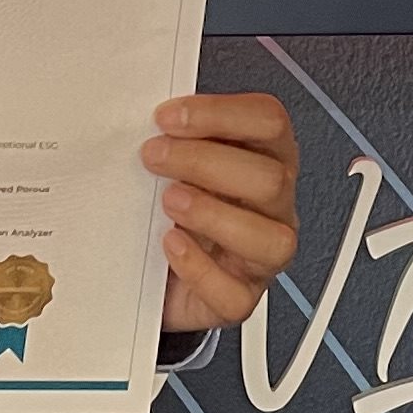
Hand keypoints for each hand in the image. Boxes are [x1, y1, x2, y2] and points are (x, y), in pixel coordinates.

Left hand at [142, 90, 299, 332]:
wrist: (158, 272)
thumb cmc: (173, 206)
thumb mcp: (179, 162)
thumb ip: (174, 137)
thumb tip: (139, 117)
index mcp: (265, 157)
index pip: (268, 121)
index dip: (220, 113)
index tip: (167, 117)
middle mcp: (273, 205)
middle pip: (270, 179)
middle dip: (204, 162)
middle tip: (154, 157)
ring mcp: (262, 256)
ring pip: (271, 240)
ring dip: (213, 215)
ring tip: (168, 202)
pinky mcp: (240, 298)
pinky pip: (235, 294)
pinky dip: (199, 268)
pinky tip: (170, 245)